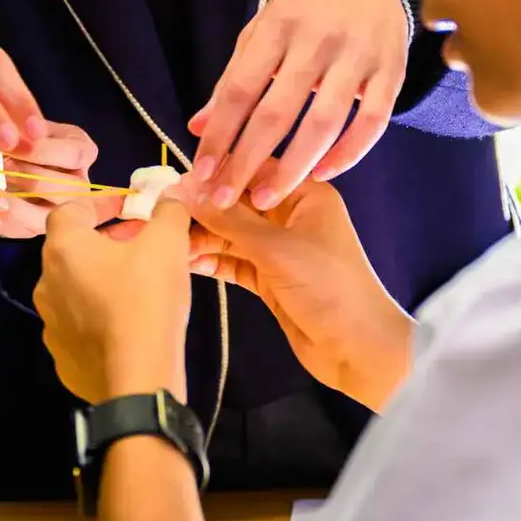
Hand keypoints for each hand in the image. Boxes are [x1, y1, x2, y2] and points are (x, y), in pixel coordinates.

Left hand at [0, 122, 99, 238]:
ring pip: (43, 219)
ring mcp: (57, 212)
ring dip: (11, 206)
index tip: (11, 145)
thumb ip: (23, 125)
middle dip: (27, 179)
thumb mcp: (29, 121)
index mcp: (83, 152)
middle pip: (63, 190)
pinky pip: (14, 231)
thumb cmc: (25, 131)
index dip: (41, 151)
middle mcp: (79, 186)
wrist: (12, 149)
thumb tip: (17, 131)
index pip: (73, 155)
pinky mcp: (33, 228)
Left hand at [35, 195, 191, 404]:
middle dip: (105, 241)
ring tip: (138, 284)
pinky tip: (128, 323)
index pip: (69, 210)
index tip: (129, 208)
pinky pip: (80, 325)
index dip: (99, 203)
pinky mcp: (63, 358)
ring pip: (75, 289)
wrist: (137, 381)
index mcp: (63, 250)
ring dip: (101, 279)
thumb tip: (170, 195)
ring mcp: (51, 324)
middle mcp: (46, 284)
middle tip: (141, 244)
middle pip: (72, 250)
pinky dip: (100, 316)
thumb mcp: (167, 245)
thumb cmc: (147, 301)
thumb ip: (168, 211)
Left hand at [188, 0, 407, 210]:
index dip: (220, 133)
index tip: (201, 172)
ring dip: (294, 168)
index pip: (241, 88)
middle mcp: (317, 39)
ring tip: (266, 199)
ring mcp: (358, 56)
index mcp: (278, 25)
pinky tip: (321, 174)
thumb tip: (198, 126)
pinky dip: (348, 154)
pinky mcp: (391, 71)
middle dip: (247, 161)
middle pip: (277, 111)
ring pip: (324, 122)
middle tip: (224, 200)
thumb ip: (234, 76)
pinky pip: (372, 122)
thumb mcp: (265, 27)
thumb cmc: (309, 5)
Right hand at [188, 181, 412, 411]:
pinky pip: (234, 261)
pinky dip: (213, 261)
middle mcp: (290, 214)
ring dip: (202, 237)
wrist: (358, 350)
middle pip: (236, 202)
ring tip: (168, 243)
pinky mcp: (269, 277)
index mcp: (304, 193)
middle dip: (202, 208)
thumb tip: (181, 190)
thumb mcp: (276, 248)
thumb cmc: (327, 287)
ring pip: (231, 233)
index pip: (251, 170)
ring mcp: (279, 247)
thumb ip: (228, 220)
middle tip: (161, 215)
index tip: (172, 182)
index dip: (213, 175)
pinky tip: (187, 263)